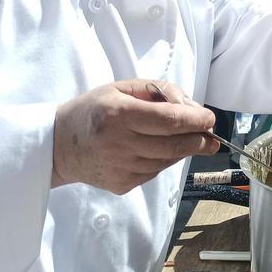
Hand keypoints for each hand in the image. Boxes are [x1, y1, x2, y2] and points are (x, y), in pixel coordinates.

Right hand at [51, 80, 217, 194]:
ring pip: (168, 160)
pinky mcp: (121, 184)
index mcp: (120, 115)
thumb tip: (191, 107)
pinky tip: (161, 149)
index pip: (170, 120)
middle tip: (212, 136)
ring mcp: (120, 168)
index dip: (196, 120)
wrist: (58, 145)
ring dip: (185, 150)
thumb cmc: (94, 110)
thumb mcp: (123, 87)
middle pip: (175, 145)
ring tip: (189, 139)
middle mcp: (120, 144)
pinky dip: (166, 160)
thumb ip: (160, 91)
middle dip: (201, 140)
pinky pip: (156, 171)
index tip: (210, 118)